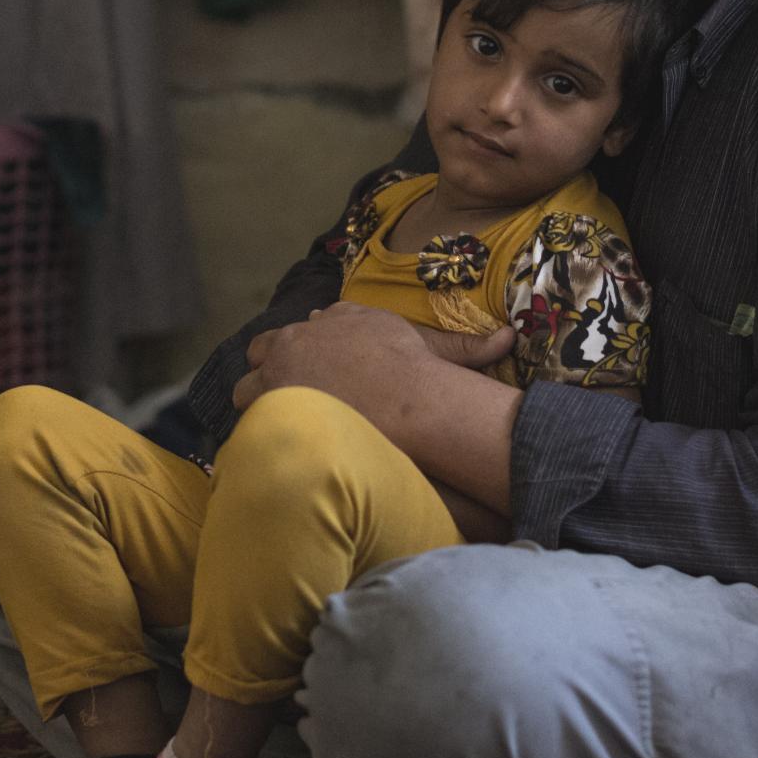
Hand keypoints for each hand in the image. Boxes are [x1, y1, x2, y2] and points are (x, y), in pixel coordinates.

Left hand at [235, 303, 509, 414]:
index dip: (310, 351)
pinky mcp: (269, 388)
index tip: (317, 372)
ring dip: (259, 398)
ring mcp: (283, 359)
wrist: (398, 397)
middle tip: (289, 398)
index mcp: (342, 318)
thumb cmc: (421, 377)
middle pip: (270, 347)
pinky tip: (270, 439)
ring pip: (250, 381)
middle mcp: (306, 332)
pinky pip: (246, 405)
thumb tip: (510, 337)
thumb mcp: (444, 354)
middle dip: (275, 369)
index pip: (314, 325)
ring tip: (276, 425)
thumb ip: (466, 347)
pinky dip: (255, 421)